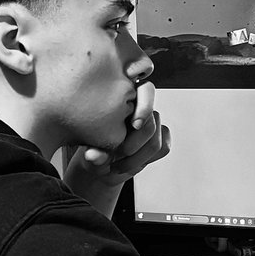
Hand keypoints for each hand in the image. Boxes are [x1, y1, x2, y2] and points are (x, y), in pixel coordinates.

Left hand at [64, 82, 170, 214]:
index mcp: (125, 100)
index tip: (135, 124)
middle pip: (151, 123)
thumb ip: (94, 153)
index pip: (146, 91)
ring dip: (137, 157)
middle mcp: (141, 110)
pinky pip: (163, 148)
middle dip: (134, 143)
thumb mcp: (91, 150)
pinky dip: (146, 160)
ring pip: (155, 141)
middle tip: (119, 153)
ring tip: (118, 165)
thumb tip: (93, 156)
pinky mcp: (160, 139)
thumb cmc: (95, 148)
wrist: (101, 164)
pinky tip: (130, 164)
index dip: (144, 107)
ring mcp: (152, 125)